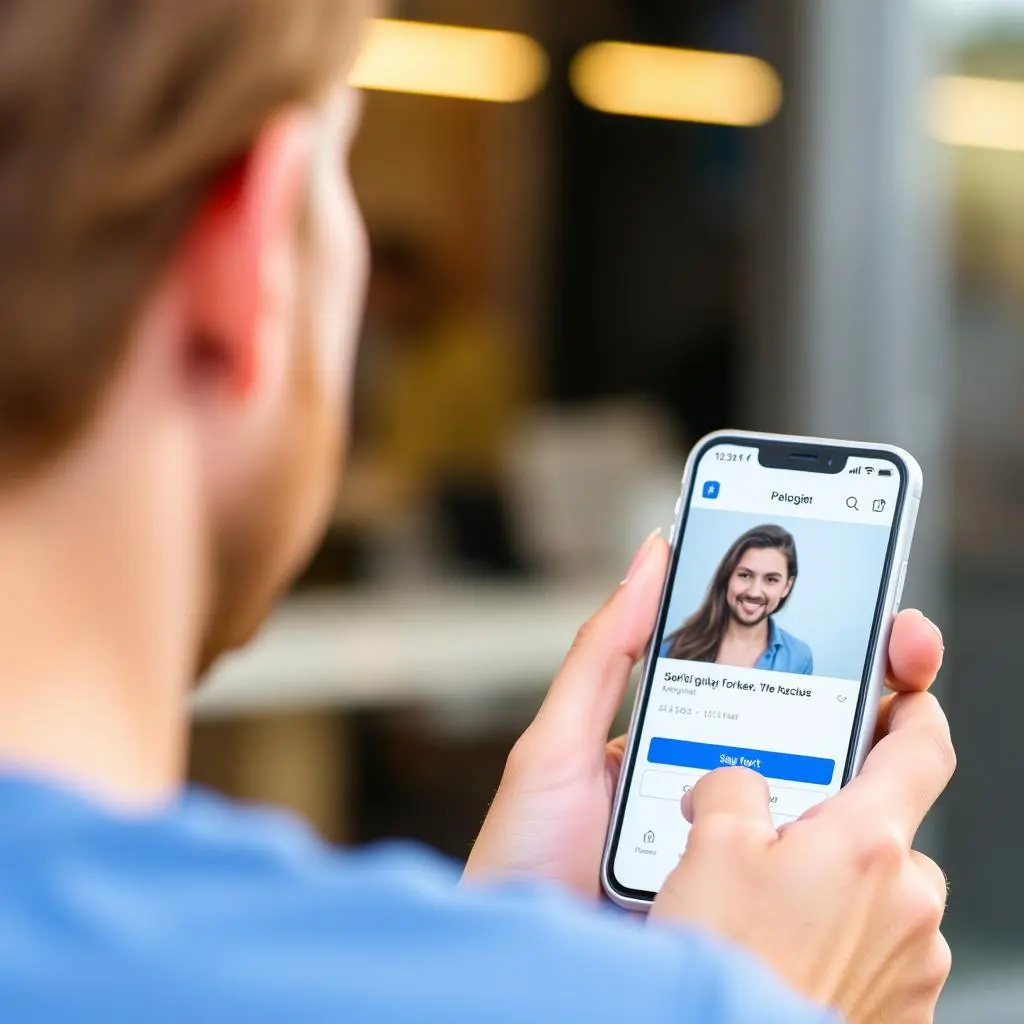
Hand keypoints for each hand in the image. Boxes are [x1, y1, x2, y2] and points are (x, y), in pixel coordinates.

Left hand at [464, 523, 945, 903]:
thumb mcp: (554, 745)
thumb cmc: (523, 860)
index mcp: (678, 743)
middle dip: (866, 689)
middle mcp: (719, 794)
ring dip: (861, 766)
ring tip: (893, 716)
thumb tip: (652, 557)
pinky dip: (835, 847)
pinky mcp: (747, 905)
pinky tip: (855, 814)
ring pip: (818, 802)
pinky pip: (802, 870)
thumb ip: (602, 655)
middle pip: (806, 735)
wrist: (522, 973)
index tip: (870, 613)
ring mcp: (738, 850)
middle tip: (904, 651)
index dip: (818, 645)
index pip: (759, 684)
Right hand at [652, 690, 954, 1021]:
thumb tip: (738, 785)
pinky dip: (846, 942)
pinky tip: (790, 954)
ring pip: (883, 895)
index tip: (905, 701)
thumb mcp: (709, 846)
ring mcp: (914, 964)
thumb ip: (732, 787)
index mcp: (867, 844)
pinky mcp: (905, 1009)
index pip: (923, 751)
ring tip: (772, 914)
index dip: (915, 714)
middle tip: (776, 846)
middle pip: (888, 832)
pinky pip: (883, 950)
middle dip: (837, 829)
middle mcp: (908, 903)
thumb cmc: (730, 963)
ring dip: (840, 891)